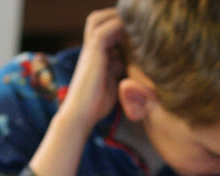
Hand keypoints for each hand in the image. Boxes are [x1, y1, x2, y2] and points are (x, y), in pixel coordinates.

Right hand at [59, 8, 125, 132]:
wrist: (80, 115)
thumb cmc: (96, 104)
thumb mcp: (114, 83)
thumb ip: (121, 70)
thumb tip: (134, 64)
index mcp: (96, 54)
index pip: (105, 29)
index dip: (119, 25)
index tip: (138, 29)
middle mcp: (91, 48)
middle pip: (98, 19)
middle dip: (115, 16)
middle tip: (135, 22)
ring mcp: (90, 50)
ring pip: (98, 20)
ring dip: (116, 17)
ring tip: (135, 22)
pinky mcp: (92, 55)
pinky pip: (103, 32)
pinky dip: (117, 27)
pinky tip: (133, 32)